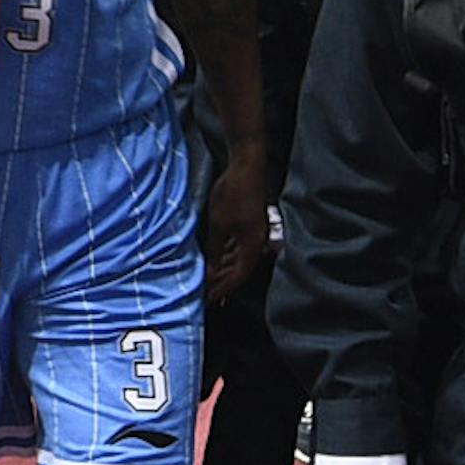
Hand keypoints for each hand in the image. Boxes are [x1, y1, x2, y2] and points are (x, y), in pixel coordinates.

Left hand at [200, 158, 269, 302]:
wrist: (246, 166)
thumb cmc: (233, 193)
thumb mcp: (218, 224)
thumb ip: (215, 249)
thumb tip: (212, 269)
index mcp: (253, 245)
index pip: (239, 275)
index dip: (224, 288)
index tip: (211, 298)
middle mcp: (257, 242)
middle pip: (240, 269)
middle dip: (223, 281)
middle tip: (207, 293)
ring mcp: (254, 232)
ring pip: (238, 258)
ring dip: (224, 269)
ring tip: (209, 279)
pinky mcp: (249, 223)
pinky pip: (238, 245)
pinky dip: (227, 254)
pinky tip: (216, 259)